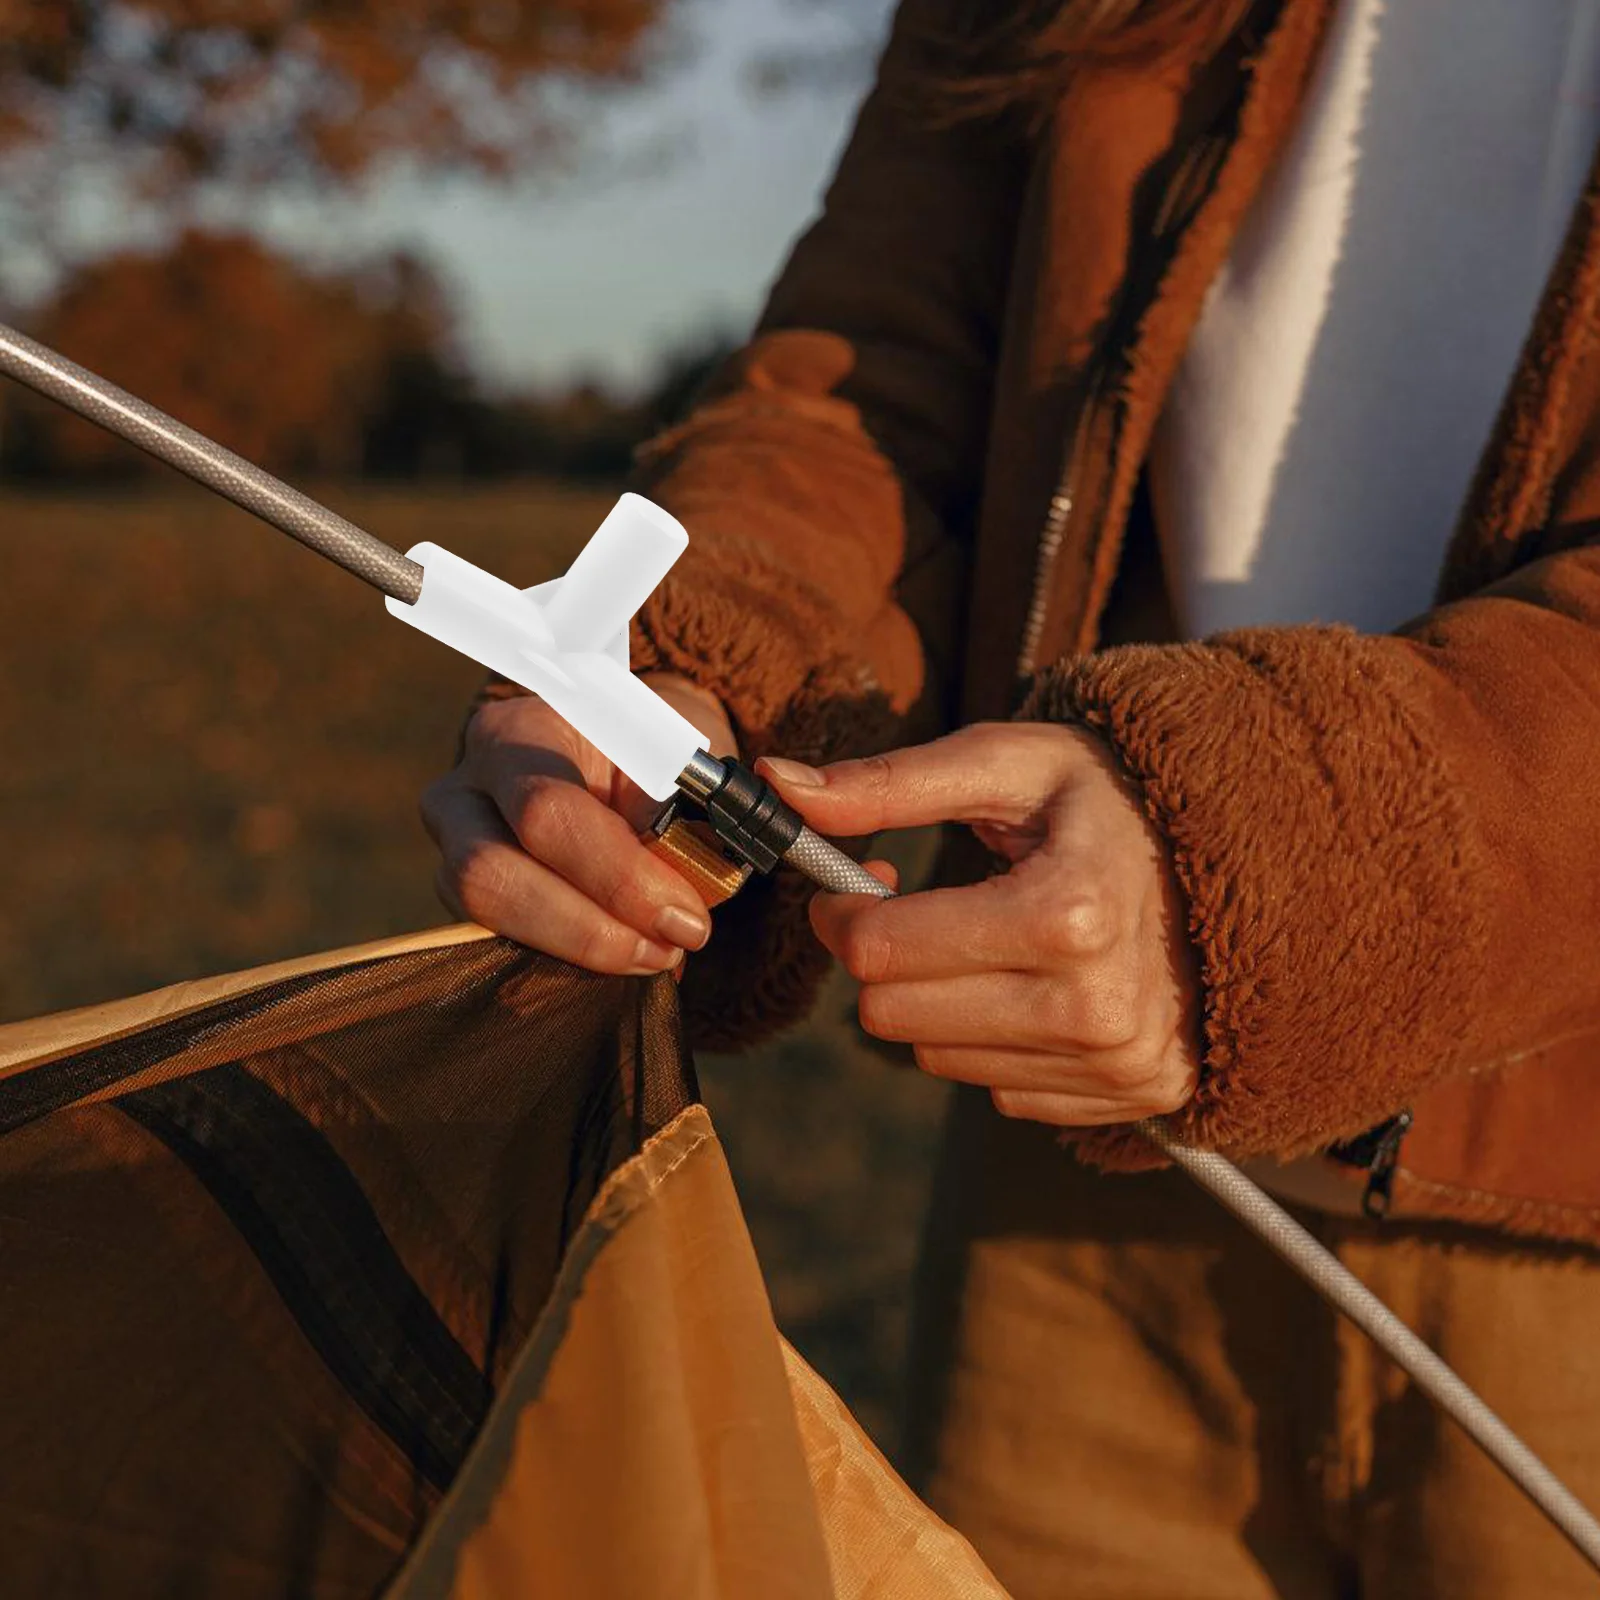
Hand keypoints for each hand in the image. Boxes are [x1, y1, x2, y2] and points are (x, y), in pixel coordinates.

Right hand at [423, 673, 736, 973]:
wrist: (622, 751)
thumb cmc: (650, 756)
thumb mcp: (677, 766)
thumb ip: (682, 819)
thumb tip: (685, 898)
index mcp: (521, 732)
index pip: (548, 811)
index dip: (617, 877)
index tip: (684, 917)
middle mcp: (468, 784)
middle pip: (491, 871)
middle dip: (588, 928)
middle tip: (667, 948)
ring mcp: (451, 840)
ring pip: (482, 909)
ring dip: (575, 948)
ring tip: (652, 953)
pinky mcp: (461, 890)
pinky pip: (497, 936)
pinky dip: (564, 957)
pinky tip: (622, 957)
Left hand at [758, 723, 1200, 1125]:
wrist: (1238, 861)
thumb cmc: (1106, 802)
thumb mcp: (1008, 765)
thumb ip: (891, 781)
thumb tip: (779, 784)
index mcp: (1067, 914)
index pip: (881, 949)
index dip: (843, 910)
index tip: (863, 880)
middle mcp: (1093, 1006)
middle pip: (893, 1016)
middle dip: (884, 957)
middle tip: (912, 908)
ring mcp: (1114, 1063)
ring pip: (935, 1058)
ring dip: (937, 1001)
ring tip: (987, 939)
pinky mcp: (1125, 1097)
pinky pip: (995, 1092)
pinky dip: (990, 1040)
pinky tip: (1032, 984)